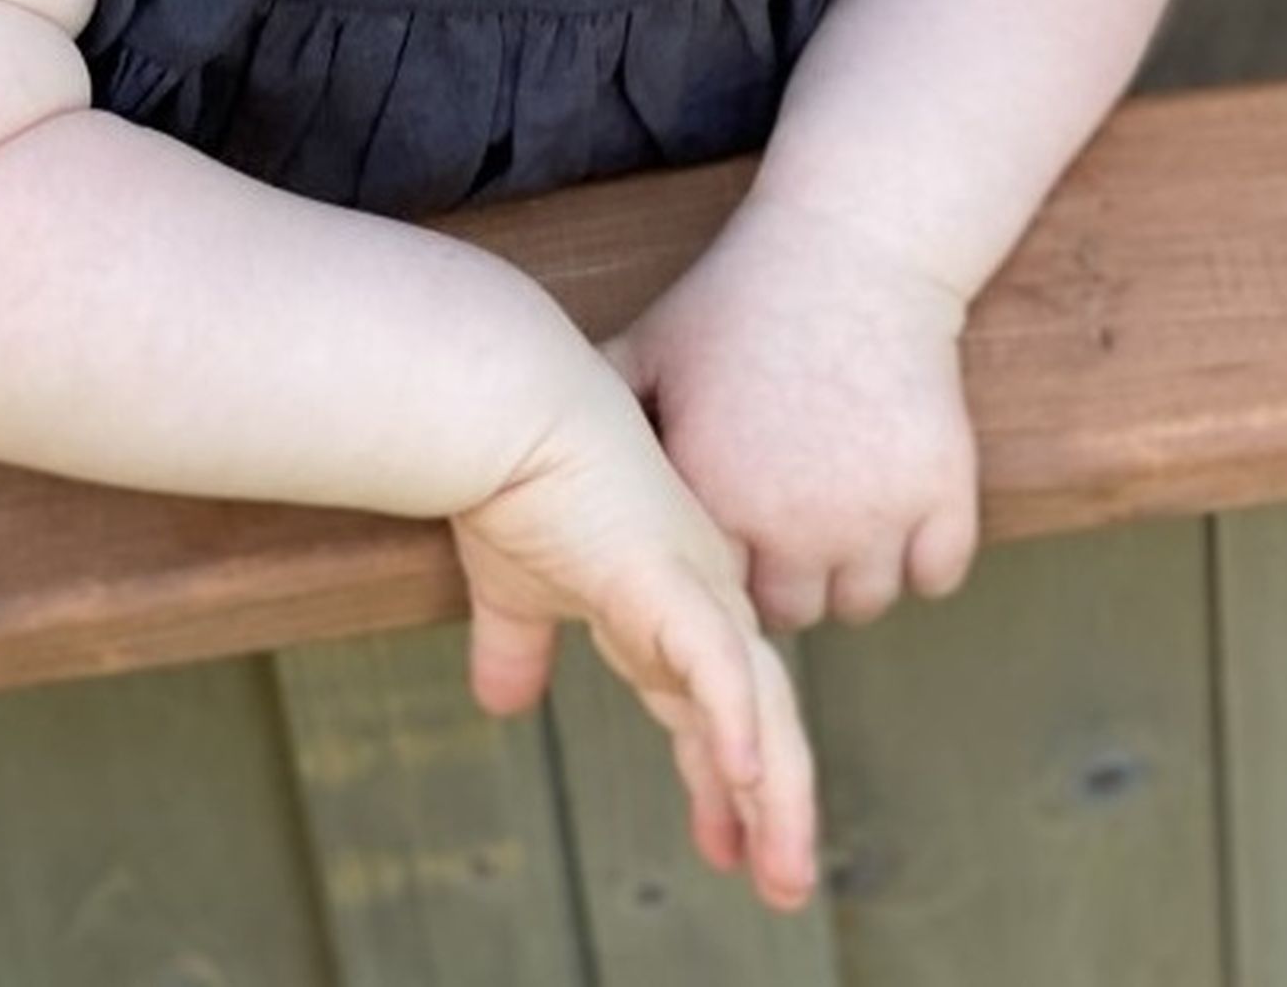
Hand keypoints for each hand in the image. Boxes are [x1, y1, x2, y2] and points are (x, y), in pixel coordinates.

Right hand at [450, 366, 815, 905]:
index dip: (724, 780)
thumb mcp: (512, 587)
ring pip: (761, 708)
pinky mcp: (669, 579)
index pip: (712, 706)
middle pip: (760, 718)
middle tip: (786, 881)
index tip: (730, 845)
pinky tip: (748, 780)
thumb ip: (519, 646)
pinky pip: (717, 668)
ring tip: (786, 872)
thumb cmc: (508, 475)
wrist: (502, 405)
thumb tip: (499, 704)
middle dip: (775, 808)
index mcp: (669, 599)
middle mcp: (702, 595)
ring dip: (778, 797)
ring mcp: (695, 587)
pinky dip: (737, 726)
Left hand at [609, 193, 978, 631]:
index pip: (715, 598)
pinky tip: (896, 494)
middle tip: (789, 515)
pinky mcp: (943, 494)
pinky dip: (922, 550)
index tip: (730, 523)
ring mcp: (875, 513)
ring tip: (839, 501)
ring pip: (865, 601)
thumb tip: (541, 448)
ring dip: (855, 568)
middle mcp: (795, 523)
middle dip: (788, 576)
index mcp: (714, 496)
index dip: (721, 563)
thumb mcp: (654, 347)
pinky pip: (936, 573)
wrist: (849, 243)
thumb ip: (606, 412)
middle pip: (794, 612)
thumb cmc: (740, 297)